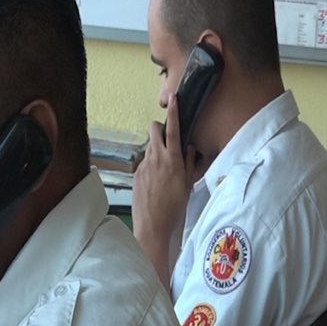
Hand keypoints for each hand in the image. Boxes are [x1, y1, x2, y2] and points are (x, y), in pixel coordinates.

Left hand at [133, 95, 203, 244]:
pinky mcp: (135, 175)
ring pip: (149, 146)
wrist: (152, 227)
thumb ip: (189, 164)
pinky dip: (151, 166)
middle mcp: (155, 160)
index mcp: (172, 161)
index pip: (173, 129)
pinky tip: (156, 182)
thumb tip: (191, 149)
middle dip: (160, 128)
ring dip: (156, 149)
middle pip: (153, 129)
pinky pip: (144, 163)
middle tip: (167, 138)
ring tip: (164, 168)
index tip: (174, 98)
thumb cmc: (174, 209)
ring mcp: (143, 166)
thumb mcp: (187, 186)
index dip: (174, 112)